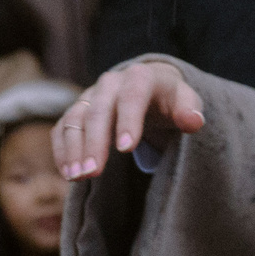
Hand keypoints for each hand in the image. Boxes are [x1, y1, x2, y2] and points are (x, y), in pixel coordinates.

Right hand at [53, 60, 206, 179]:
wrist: (149, 87)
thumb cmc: (170, 100)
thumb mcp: (187, 101)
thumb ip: (190, 110)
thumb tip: (192, 121)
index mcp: (140, 77)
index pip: (132, 96)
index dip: (128, 121)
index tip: (127, 149)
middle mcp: (110, 83)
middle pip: (98, 110)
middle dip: (94, 142)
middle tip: (93, 172)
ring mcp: (90, 96)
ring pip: (75, 119)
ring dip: (74, 149)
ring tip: (77, 178)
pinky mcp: (77, 110)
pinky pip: (62, 128)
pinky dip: (62, 150)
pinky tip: (68, 174)